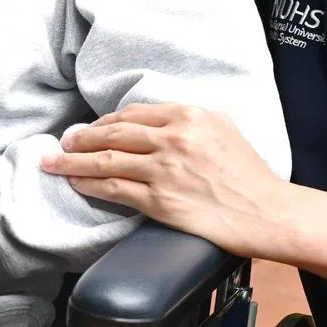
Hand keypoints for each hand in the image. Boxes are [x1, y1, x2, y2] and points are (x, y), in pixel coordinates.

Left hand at [41, 103, 290, 258]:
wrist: (270, 213)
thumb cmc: (249, 175)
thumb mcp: (221, 129)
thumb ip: (185, 122)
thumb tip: (150, 124)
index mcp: (188, 116)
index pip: (132, 114)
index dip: (105, 121)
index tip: (91, 129)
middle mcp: (173, 138)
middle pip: (113, 133)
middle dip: (82, 138)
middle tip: (63, 142)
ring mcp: (164, 169)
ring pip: (106, 160)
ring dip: (74, 161)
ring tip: (55, 162)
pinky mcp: (160, 200)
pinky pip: (114, 189)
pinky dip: (89, 185)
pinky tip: (76, 183)